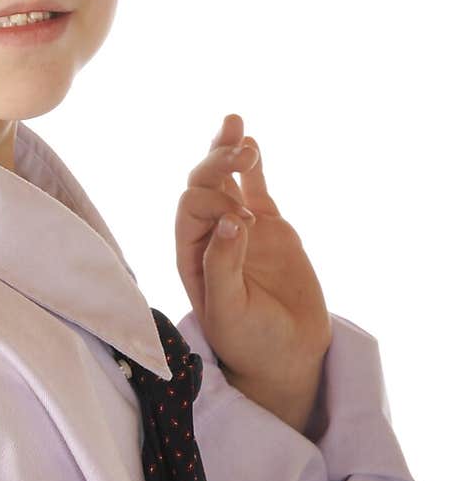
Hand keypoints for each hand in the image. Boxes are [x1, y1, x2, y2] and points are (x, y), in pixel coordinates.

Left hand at [174, 114, 332, 427]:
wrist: (288, 356)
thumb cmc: (249, 342)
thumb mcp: (228, 312)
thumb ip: (223, 267)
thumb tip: (232, 220)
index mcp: (191, 254)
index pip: (191, 207)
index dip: (214, 202)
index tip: (246, 223)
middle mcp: (210, 236)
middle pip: (203, 185)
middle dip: (217, 163)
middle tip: (240, 151)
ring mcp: (241, 228)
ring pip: (227, 180)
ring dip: (227, 151)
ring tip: (234, 123)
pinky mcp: (270, 228)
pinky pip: (256, 188)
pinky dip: (255, 165)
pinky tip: (250, 139)